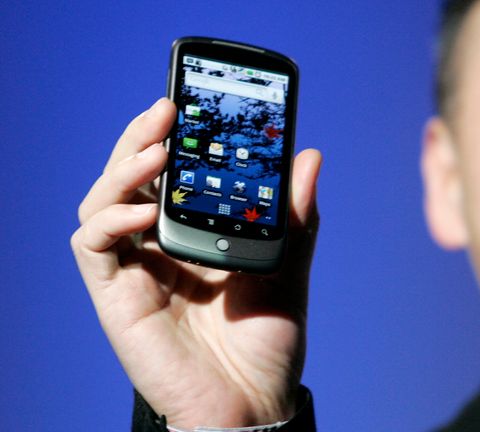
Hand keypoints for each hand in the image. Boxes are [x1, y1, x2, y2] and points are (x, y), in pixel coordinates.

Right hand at [71, 98, 320, 427]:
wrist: (253, 405)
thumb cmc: (267, 343)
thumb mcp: (290, 267)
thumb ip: (295, 216)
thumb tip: (309, 157)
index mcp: (196, 239)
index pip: (174, 176)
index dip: (176, 139)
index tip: (194, 104)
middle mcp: (160, 249)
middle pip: (134, 180)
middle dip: (144, 138)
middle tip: (168, 106)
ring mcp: (135, 271)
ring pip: (104, 202)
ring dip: (124, 168)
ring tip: (160, 146)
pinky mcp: (116, 297)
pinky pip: (94, 246)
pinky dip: (112, 218)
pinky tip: (148, 208)